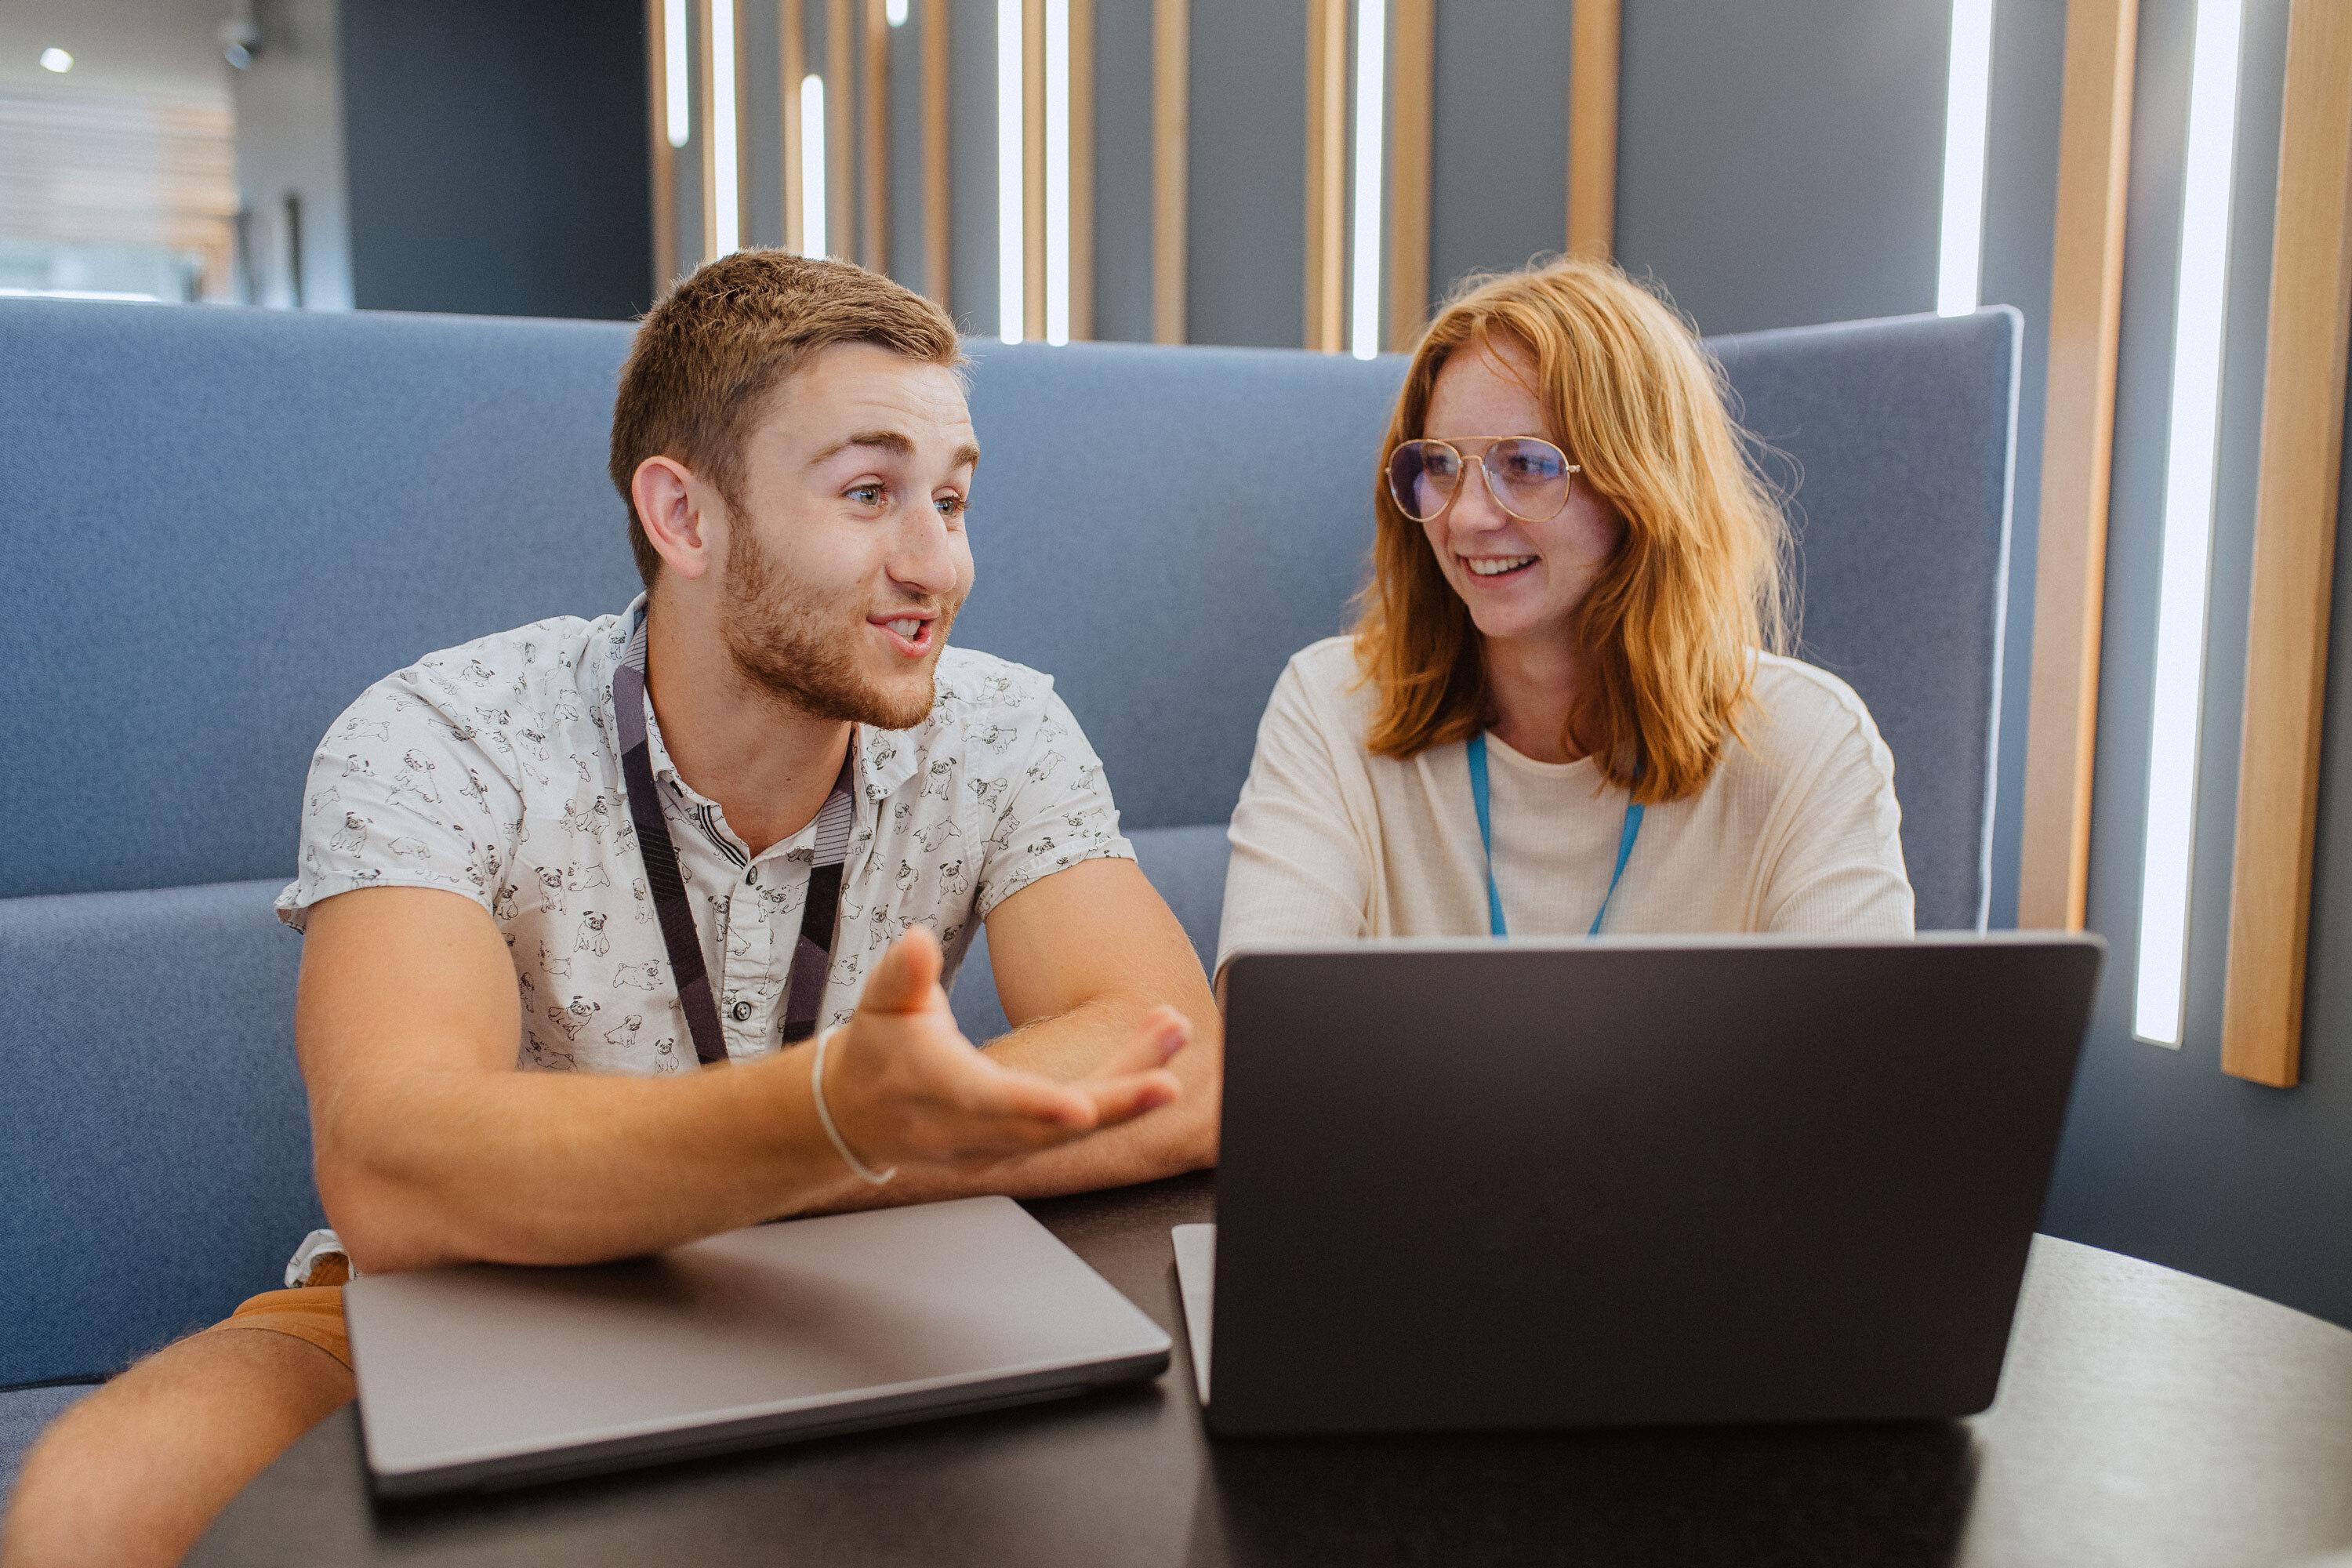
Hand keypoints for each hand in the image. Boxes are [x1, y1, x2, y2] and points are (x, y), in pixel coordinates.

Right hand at [819, 926, 1187, 1170]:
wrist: (860, 1113)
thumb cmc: (878, 1051)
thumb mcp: (880, 1003)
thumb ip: (902, 974)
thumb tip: (917, 942)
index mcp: (937, 1090)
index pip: (990, 1104)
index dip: (1036, 1108)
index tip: (1082, 1108)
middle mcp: (974, 1129)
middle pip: (1051, 1127)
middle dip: (1114, 1104)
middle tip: (1168, 1080)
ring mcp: (1000, 1146)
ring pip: (1075, 1127)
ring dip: (1131, 1087)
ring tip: (1172, 1034)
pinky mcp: (1020, 1146)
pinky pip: (1077, 1126)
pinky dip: (1120, 1095)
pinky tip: (1156, 1057)